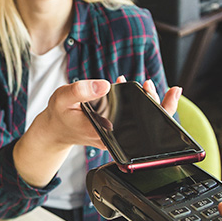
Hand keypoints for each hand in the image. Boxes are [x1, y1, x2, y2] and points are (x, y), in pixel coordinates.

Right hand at [13, 77, 181, 186]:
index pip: (139, 127)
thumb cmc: (60, 114)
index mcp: (104, 131)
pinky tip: (137, 90)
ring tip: (145, 84)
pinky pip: (133, 119)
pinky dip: (137, 103)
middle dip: (154, 103)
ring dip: (146, 101)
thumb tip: (105, 84)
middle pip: (145, 124)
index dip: (157, 111)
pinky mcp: (115, 129)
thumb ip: (81, 90)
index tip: (166, 96)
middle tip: (148, 85)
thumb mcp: (64, 97)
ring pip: (140, 121)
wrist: (55, 129)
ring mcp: (116, 133)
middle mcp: (113, 136)